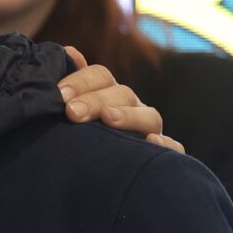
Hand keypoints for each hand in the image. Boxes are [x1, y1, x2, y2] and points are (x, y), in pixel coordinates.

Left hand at [59, 46, 185, 152]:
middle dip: (95, 100)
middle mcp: (130, 108)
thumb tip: (70, 53)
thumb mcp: (66, 112)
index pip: (99, 76)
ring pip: (149, 117)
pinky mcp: (161, 155)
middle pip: (122, 94)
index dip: (80, 81)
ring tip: (108, 118)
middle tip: (72, 112)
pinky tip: (152, 142)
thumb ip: (67, 86)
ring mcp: (148, 131)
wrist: (86, 179)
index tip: (59, 95)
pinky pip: (173, 148)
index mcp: (106, 94)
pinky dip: (167, 144)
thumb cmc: (72, 140)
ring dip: (129, 116)